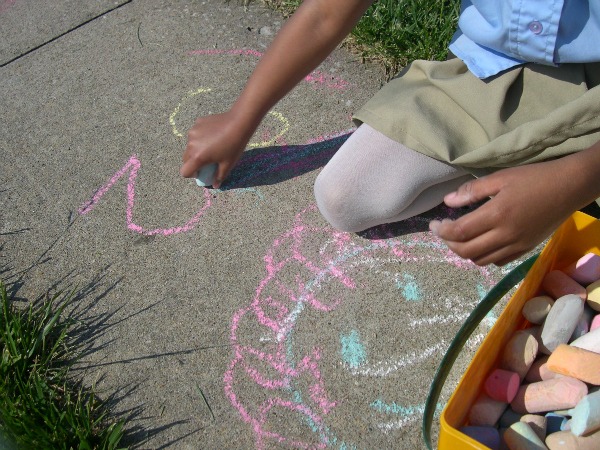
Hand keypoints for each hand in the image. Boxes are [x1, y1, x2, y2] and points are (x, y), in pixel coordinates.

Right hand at [180, 110, 254, 187]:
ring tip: (212, 146)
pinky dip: (200, 137)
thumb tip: (215, 186)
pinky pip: (195, 134)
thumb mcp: (227, 164)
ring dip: (197, 149)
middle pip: (186, 159)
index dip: (192, 174)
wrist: (239, 123)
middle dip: (193, 162)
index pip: (184, 171)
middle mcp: (191, 145)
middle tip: (207, 160)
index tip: (201, 172)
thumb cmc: (234, 146)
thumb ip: (219, 176)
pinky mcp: (197, 123)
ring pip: (190, 145)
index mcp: (198, 157)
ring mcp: (193, 133)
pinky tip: (213, 135)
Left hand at [428, 160, 582, 265]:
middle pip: (467, 251)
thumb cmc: (534, 178)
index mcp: (497, 215)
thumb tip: (448, 201)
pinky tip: (481, 243)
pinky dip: (483, 256)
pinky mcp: (526, 249)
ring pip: (480, 260)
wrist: (570, 187)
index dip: (442, 231)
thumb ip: (472, 191)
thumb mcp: (500, 178)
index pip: (460, 231)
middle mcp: (505, 235)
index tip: (433, 225)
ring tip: (459, 238)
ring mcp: (517, 245)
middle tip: (443, 232)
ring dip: (464, 252)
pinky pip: (497, 261)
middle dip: (449, 244)